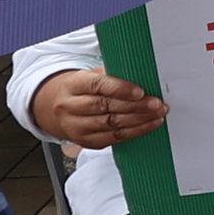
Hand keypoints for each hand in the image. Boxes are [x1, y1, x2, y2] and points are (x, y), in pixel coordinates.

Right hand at [30, 68, 168, 151]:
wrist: (55, 110)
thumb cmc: (81, 90)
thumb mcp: (89, 76)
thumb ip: (110, 75)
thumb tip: (140, 73)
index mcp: (72, 85)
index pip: (97, 85)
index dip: (120, 88)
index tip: (140, 91)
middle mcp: (70, 107)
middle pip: (105, 107)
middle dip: (135, 106)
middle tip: (156, 104)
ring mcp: (76, 127)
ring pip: (111, 124)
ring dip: (139, 120)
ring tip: (158, 114)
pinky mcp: (85, 142)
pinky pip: (113, 138)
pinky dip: (134, 132)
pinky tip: (149, 125)